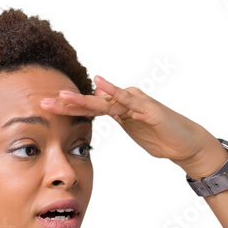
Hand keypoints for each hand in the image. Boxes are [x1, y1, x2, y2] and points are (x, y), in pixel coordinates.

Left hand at [39, 75, 222, 173]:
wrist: (185, 143)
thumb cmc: (160, 137)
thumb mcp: (132, 130)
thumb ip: (117, 119)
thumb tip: (99, 108)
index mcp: (118, 110)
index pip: (87, 109)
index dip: (66, 109)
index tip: (44, 109)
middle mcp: (125, 102)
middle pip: (90, 103)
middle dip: (66, 103)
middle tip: (42, 102)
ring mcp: (136, 104)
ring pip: (105, 101)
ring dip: (83, 99)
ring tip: (62, 96)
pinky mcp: (149, 110)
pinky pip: (129, 101)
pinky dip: (115, 92)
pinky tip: (101, 84)